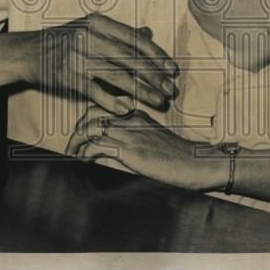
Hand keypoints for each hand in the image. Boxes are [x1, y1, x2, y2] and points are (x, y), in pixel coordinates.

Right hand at [25, 12, 177, 114]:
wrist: (30, 52)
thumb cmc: (66, 39)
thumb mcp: (91, 27)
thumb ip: (119, 33)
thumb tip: (148, 34)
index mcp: (99, 23)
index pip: (135, 39)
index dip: (156, 54)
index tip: (171, 68)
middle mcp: (90, 37)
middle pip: (130, 58)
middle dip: (154, 75)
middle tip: (171, 88)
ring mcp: (80, 58)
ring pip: (118, 76)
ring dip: (142, 91)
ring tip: (158, 101)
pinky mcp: (70, 77)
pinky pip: (97, 92)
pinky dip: (114, 101)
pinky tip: (129, 109)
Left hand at [66, 105, 223, 191]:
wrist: (197, 163)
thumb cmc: (176, 155)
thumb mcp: (153, 138)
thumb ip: (133, 135)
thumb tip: (112, 145)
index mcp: (136, 114)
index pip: (102, 106)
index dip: (86, 119)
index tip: (79, 133)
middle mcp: (131, 120)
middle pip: (93, 115)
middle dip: (77, 130)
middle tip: (72, 145)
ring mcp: (131, 135)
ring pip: (93, 129)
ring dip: (78, 143)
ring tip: (73, 155)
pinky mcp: (132, 151)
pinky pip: (101, 147)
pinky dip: (87, 154)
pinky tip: (85, 162)